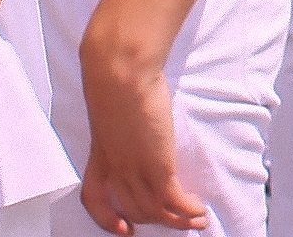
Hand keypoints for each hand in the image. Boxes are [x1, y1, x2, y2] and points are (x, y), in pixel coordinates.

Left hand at [77, 32, 209, 233]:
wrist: (120, 72)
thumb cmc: (116, 75)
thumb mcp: (112, 102)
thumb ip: (121, 113)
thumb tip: (133, 105)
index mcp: (101, 153)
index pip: (94, 198)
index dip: (106, 219)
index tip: (122, 228)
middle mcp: (116, 167)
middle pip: (133, 209)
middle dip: (155, 221)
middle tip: (175, 221)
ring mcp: (135, 169)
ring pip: (154, 210)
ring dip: (177, 221)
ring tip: (196, 221)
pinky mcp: (156, 166)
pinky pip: (172, 201)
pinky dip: (186, 211)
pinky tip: (198, 211)